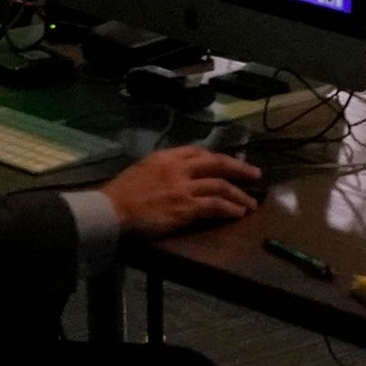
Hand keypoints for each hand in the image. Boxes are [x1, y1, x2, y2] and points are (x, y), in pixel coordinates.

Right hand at [95, 143, 263, 239]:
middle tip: (255, 174)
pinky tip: (238, 213)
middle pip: (217, 164)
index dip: (218, 158)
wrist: (110, 210)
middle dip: (239, 168)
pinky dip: (230, 208)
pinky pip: (215, 205)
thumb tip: (174, 174)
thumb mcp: (141, 170)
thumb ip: (161, 169)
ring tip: (251, 203)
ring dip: (239, 194)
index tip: (230, 163)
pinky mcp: (186, 206)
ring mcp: (184, 187)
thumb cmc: (120, 195)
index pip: (199, 152)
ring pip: (221, 186)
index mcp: (166, 157)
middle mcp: (178, 168)